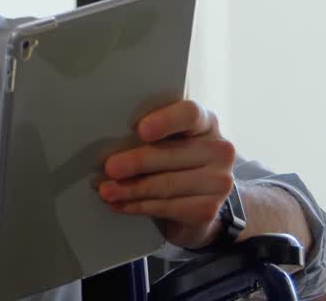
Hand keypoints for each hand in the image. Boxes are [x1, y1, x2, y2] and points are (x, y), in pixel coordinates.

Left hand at [99, 100, 236, 248]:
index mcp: (205, 123)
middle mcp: (219, 150)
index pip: (190, 115)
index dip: (165, 120)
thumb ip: (149, 135)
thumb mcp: (167, 140)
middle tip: (109, 168)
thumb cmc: (173, 160)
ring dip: (130, 189)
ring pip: (166, 185)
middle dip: (136, 162)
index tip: (140, 130)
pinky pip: (167, 207)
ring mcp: (218, 182)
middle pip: (172, 154)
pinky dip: (138, 206)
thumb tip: (109, 144)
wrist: (197, 200)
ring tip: (106, 190)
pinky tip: (120, 204)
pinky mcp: (208, 209)